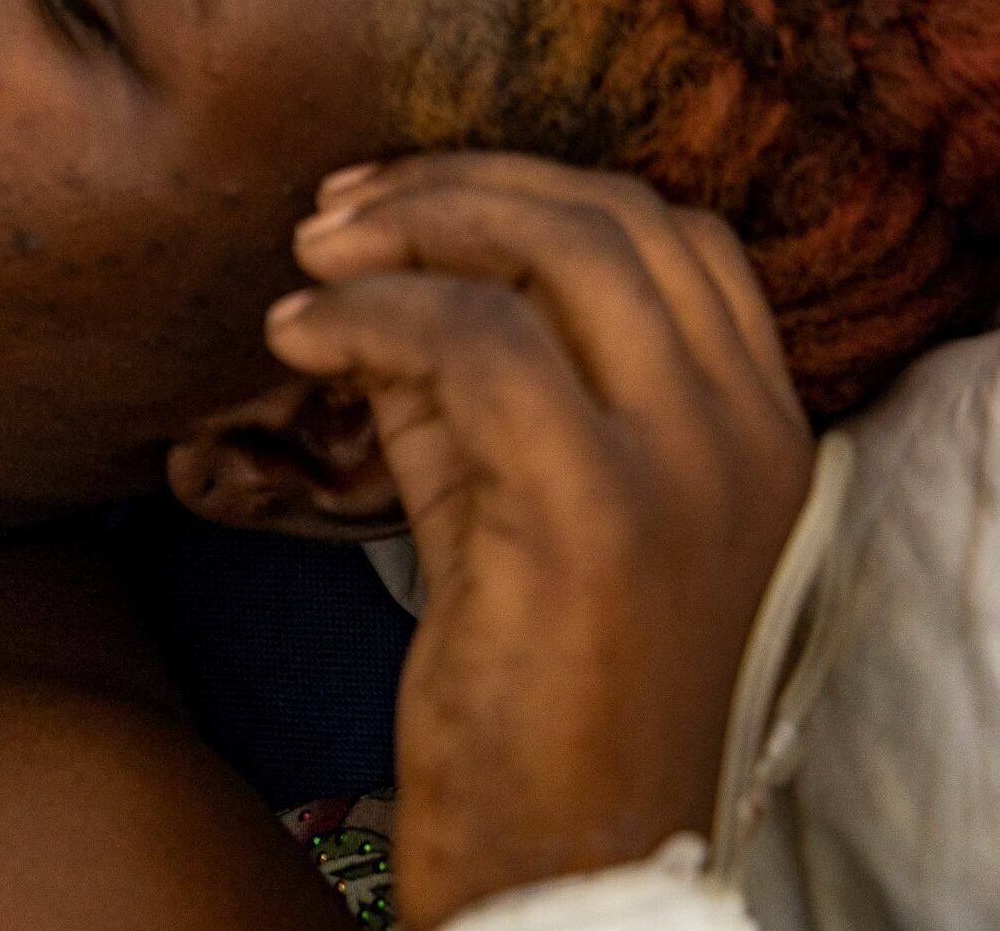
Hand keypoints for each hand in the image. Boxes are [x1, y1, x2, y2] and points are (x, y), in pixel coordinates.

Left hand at [266, 153, 811, 926]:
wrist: (567, 862)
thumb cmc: (531, 693)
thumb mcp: (510, 505)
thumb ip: (467, 388)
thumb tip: (376, 277)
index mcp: (755, 425)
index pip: (666, 231)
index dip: (521, 187)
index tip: (393, 201)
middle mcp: (746, 430)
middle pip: (613, 215)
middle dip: (451, 186)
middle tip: (330, 219)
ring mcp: (688, 465)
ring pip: (561, 249)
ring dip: (408, 230)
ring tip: (307, 266)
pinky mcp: (599, 510)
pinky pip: (477, 341)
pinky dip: (369, 315)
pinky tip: (293, 338)